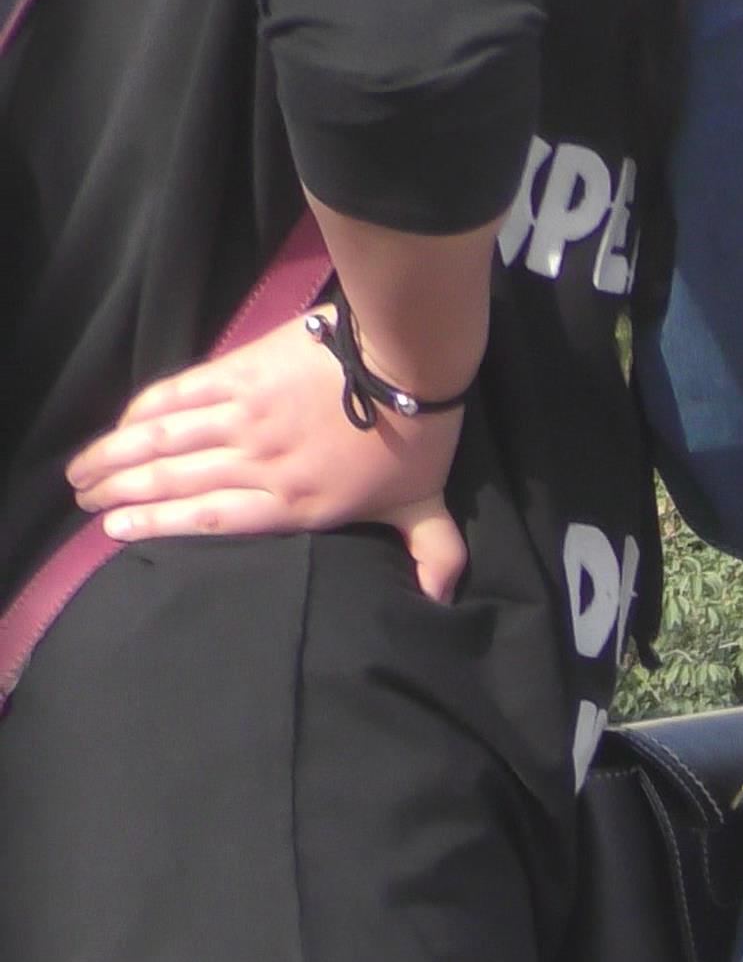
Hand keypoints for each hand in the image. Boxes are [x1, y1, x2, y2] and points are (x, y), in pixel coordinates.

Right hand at [66, 311, 468, 602]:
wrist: (406, 358)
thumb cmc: (418, 437)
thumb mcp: (427, 507)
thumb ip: (432, 554)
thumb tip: (441, 602)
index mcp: (295, 504)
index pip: (212, 521)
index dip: (159, 527)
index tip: (116, 531)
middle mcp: (258, 465)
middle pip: (175, 483)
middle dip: (121, 493)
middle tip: (84, 501)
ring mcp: (244, 418)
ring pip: (164, 441)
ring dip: (116, 454)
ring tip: (82, 469)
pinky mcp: (240, 373)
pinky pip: (180, 394)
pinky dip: (145, 410)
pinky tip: (122, 422)